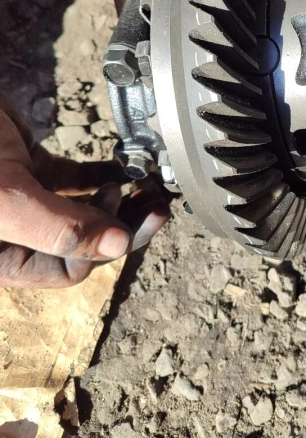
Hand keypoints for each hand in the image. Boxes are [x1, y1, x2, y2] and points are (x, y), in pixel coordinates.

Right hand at [0, 99, 169, 288]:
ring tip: (148, 185)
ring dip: (116, 200)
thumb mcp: (6, 196)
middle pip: (79, 242)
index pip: (68, 268)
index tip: (141, 216)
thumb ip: (61, 228)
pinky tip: (122, 169)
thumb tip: (117, 247)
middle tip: (159, 204)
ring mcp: (18, 201)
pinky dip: (98, 175)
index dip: (108, 245)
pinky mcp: (23, 169)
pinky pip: (69, 181)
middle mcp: (9, 236)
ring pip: (79, 211)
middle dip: (121, 223)